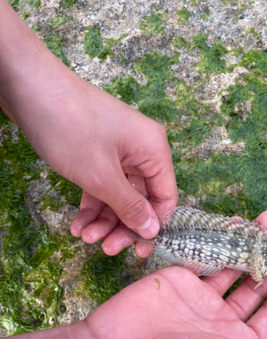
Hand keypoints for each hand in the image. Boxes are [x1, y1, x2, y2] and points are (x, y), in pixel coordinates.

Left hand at [0, 0, 177, 253]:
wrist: (29, 87)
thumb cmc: (71, 130)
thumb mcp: (101, 176)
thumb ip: (129, 206)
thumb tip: (153, 231)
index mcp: (154, 151)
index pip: (165, 196)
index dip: (154, 226)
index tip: (137, 251)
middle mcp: (141, 150)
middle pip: (140, 198)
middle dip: (122, 225)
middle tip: (105, 249)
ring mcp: (118, 150)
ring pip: (118, 194)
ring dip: (103, 218)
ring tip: (83, 237)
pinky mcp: (97, 150)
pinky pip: (102, 183)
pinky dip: (91, 203)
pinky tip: (77, 223)